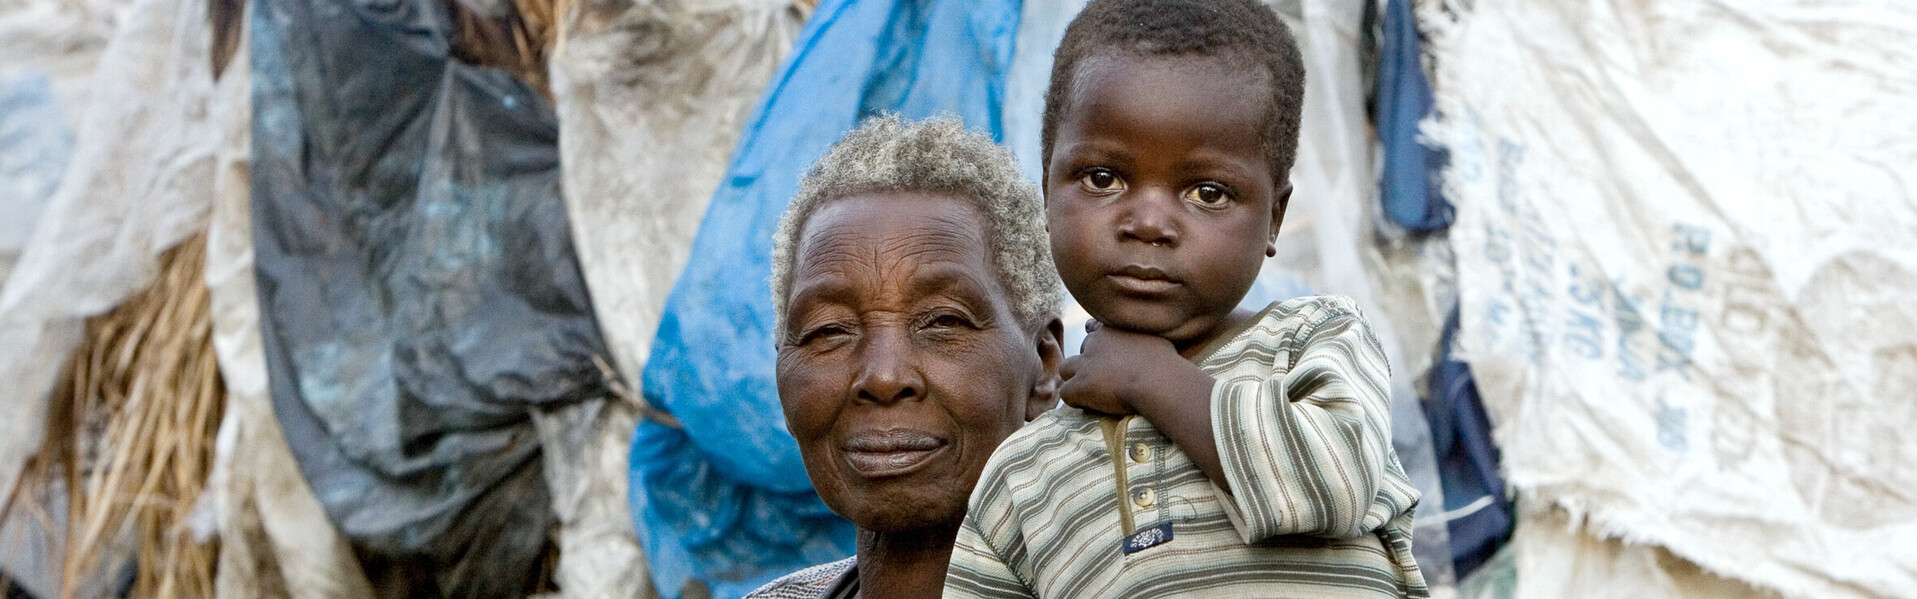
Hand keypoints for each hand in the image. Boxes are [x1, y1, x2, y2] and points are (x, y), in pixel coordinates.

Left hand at [1058, 322, 1180, 415]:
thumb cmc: (1165, 363)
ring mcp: (1085, 364)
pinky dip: (1075, 400)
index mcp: (1112, 330)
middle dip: (1090, 363)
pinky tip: (1088, 406)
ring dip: (1075, 379)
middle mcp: (1095, 342)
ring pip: (1066, 369)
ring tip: (1090, 393)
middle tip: (1104, 379)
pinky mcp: (1080, 386)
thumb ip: (1143, 339)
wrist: (1157, 380)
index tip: (1107, 356)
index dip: (1098, 345)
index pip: (1094, 329)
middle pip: (1082, 349)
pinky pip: (1066, 393)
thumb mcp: (1156, 339)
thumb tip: (1149, 345)